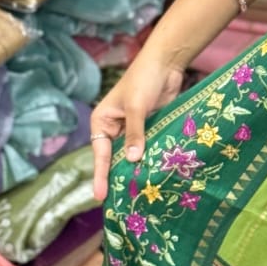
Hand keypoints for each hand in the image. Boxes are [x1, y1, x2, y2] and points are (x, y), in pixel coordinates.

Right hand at [90, 48, 186, 201]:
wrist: (166, 63)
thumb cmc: (144, 79)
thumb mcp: (137, 107)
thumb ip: (135, 133)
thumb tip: (133, 159)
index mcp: (102, 121)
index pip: (100, 154)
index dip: (101, 175)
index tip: (100, 196)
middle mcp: (114, 128)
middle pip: (115, 158)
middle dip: (119, 176)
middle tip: (121, 202)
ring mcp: (133, 129)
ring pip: (133, 155)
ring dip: (137, 169)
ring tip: (139, 194)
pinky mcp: (150, 129)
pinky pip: (148, 148)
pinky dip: (151, 159)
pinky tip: (156, 175)